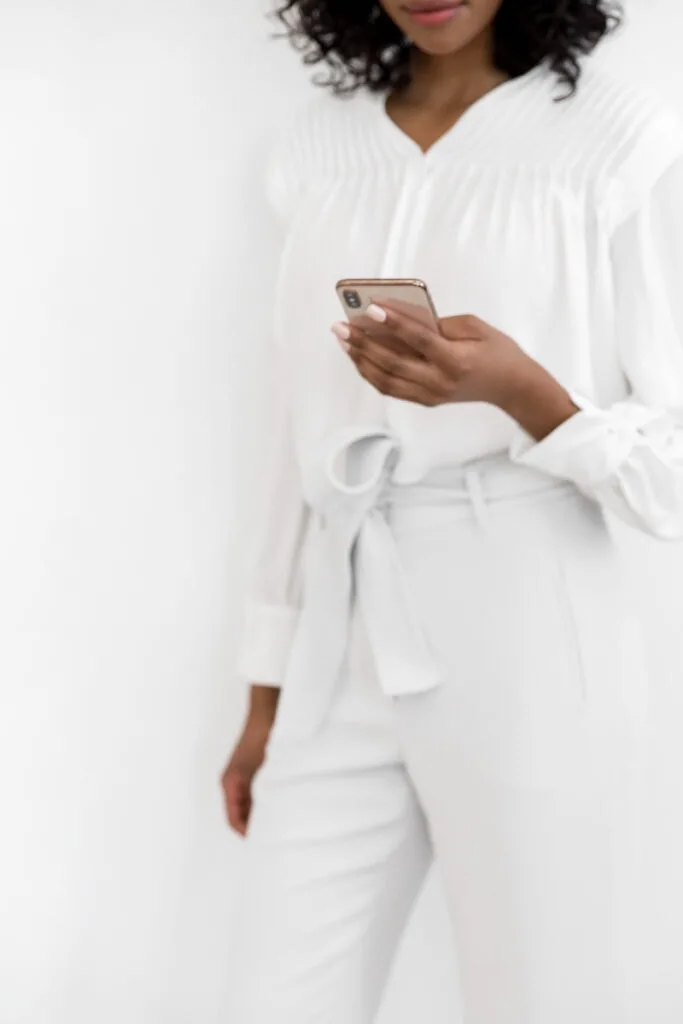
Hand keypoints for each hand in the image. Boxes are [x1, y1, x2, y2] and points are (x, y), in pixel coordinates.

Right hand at [220, 685, 278, 835]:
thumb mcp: (265, 772)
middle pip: (239, 814)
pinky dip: (262, 803)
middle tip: (273, 839)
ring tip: (277, 825)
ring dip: (258, 815)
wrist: (267, 713)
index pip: (234, 820)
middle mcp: (232, 782)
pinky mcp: (249, 770)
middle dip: (253, 827)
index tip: (264, 842)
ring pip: (246, 805)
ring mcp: (240, 776)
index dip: (247, 833)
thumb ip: (264, 796)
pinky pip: (252, 794)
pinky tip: (279, 805)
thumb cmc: (264, 739)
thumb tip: (270, 821)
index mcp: (230, 784)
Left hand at [332, 301, 578, 439]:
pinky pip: (391, 388)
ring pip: (385, 380)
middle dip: (363, 344)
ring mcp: (430, 395)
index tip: (371, 308)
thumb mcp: (475, 327)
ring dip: (360, 359)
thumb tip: (401, 318)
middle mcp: (439, 382)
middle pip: (393, 363)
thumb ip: (439, 324)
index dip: (393, 324)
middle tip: (341, 326)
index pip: (418, 340)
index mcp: (456, 361)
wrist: (512, 387)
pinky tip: (358, 355)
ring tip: (344, 340)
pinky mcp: (425, 400)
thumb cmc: (496, 350)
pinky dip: (371, 372)